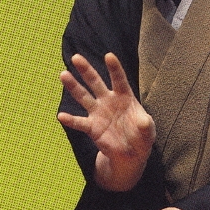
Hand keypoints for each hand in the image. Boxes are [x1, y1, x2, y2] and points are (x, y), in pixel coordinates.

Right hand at [58, 53, 155, 189]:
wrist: (131, 154)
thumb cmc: (141, 137)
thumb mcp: (148, 131)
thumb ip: (145, 125)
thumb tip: (144, 122)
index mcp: (124, 96)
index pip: (119, 79)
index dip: (114, 68)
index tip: (109, 56)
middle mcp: (108, 101)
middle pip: (95, 82)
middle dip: (86, 70)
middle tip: (76, 57)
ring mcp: (98, 113)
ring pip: (84, 97)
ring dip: (73, 86)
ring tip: (63, 74)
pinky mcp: (92, 127)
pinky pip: (80, 122)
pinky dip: (70, 120)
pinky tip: (61, 116)